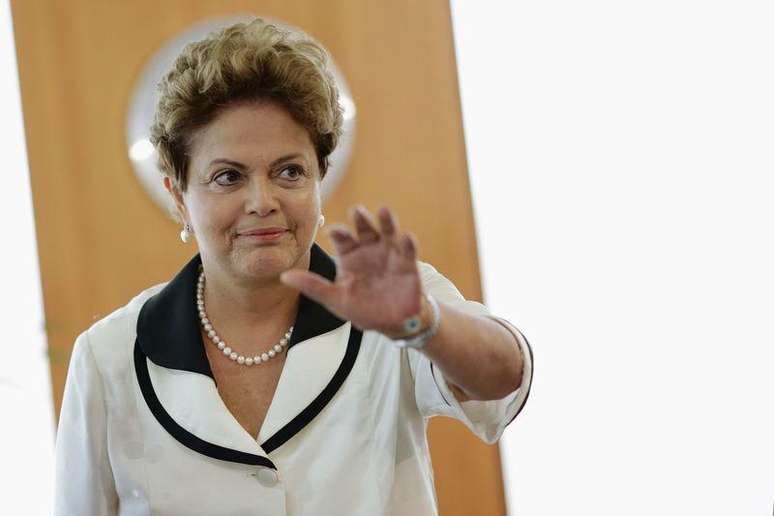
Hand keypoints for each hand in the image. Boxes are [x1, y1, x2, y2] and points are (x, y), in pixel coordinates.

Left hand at [280, 206, 424, 335]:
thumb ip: (312, 286)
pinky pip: (408, 250)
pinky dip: (408, 243)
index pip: (342, 238)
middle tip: (357, 211)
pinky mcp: (408, 263)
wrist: (392, 323)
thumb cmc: (362, 309)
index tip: (334, 230)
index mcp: (349, 256)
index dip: (339, 233)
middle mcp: (369, 249)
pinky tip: (406, 237)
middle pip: (364, 229)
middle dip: (361, 219)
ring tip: (384, 211)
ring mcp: (389, 254)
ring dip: (386, 221)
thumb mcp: (335, 299)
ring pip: (387, 232)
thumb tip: (284, 277)